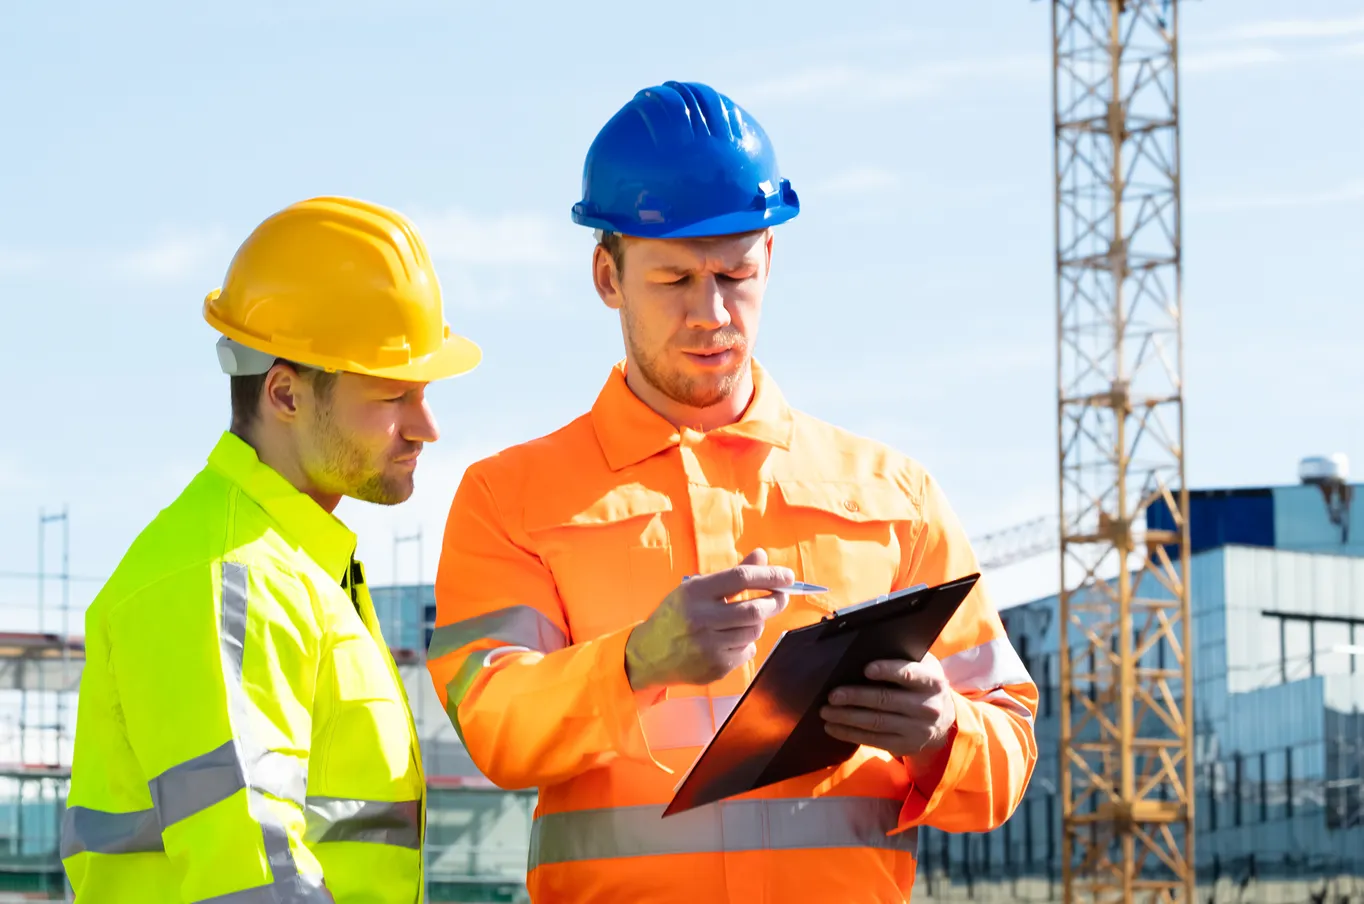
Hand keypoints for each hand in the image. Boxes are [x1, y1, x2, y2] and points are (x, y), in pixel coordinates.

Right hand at [625, 549, 793, 691]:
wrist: (648, 654)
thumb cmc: (676, 615)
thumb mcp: (696, 588)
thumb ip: (732, 574)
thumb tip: (761, 556)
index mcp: (695, 592)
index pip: (741, 578)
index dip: (770, 576)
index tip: (787, 577)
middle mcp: (701, 618)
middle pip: (754, 609)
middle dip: (775, 602)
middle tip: (780, 597)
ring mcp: (709, 645)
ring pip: (754, 631)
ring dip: (758, 623)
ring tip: (745, 620)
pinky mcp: (716, 667)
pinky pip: (747, 651)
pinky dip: (746, 643)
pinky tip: (730, 640)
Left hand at [820, 654, 956, 766]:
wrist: (944, 722)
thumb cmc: (923, 686)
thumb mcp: (924, 669)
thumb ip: (904, 660)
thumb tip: (865, 650)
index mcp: (932, 682)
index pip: (909, 674)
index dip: (888, 671)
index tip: (866, 669)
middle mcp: (927, 707)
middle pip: (885, 700)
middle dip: (856, 697)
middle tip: (832, 695)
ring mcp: (916, 729)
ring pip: (875, 722)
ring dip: (846, 717)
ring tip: (825, 711)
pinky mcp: (905, 746)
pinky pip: (873, 740)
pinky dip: (849, 734)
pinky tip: (833, 727)